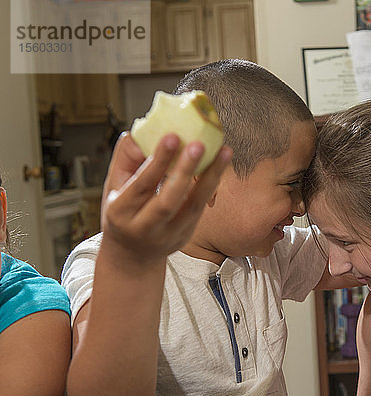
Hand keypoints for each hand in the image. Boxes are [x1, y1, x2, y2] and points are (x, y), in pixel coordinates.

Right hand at [101, 133, 231, 265]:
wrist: (131, 254)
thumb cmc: (122, 211)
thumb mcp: (113, 186)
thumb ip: (126, 158)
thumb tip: (143, 131)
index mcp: (120, 213)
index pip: (141, 185)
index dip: (157, 161)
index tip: (173, 136)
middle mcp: (144, 228)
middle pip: (168, 201)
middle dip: (184, 171)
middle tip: (199, 144)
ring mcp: (168, 235)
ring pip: (193, 206)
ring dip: (210, 177)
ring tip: (224, 152)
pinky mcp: (186, 235)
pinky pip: (200, 207)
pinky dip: (210, 185)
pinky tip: (220, 165)